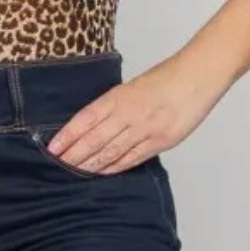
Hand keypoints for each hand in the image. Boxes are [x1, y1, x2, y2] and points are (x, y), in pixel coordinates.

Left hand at [46, 55, 220, 173]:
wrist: (197, 77)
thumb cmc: (165, 78)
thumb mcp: (132, 87)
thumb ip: (113, 105)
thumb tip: (91, 126)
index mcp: (119, 96)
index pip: (86, 119)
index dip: (68, 135)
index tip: (52, 148)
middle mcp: (129, 113)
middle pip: (95, 139)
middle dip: (74, 155)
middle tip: (57, 167)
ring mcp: (145, 129)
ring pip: (111, 152)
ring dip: (91, 164)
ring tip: (74, 173)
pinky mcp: (161, 141)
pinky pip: (132, 158)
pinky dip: (115, 167)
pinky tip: (102, 172)